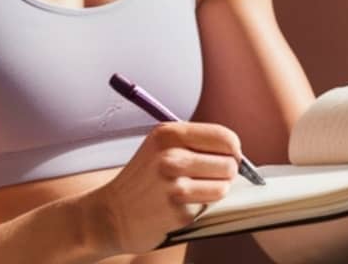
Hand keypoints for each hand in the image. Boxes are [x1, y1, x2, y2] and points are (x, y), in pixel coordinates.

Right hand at [87, 121, 240, 254]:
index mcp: (169, 134)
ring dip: (216, 190)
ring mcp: (174, 185)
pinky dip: (200, 206)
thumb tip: (234, 149)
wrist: (113, 213)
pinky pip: (208, 206)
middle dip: (227, 170)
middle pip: (229, 162)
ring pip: (223, 186)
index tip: (230, 156)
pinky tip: (181, 203)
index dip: (233, 148)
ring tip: (195, 189)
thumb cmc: (143, 178)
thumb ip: (193, 141)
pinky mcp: (178, 212)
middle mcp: (171, 156)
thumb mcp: (160, 145)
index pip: (224, 137)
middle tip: (211, 175)